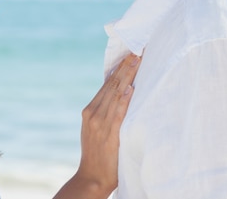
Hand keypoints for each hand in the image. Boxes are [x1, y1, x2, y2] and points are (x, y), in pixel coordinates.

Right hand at [55, 53, 139, 198]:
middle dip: (125, 67)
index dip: (119, 69)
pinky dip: (123, 100)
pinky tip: (130, 89)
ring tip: (137, 61)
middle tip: (137, 51)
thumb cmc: (98, 154)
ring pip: (115, 94)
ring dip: (127, 76)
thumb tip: (122, 95)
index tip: (129, 55)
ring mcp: (99, 123)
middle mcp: (92, 113)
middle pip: (111, 85)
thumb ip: (105, 113)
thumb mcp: (96, 130)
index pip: (106, 84)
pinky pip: (117, 113)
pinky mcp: (109, 133)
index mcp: (89, 110)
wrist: (92, 176)